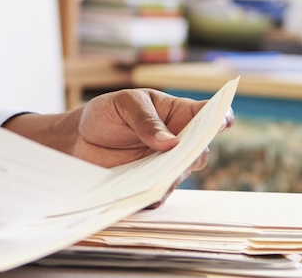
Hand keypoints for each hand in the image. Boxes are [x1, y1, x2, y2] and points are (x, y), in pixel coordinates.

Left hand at [3, 88, 233, 206]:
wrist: (79, 139)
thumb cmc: (107, 114)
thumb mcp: (123, 105)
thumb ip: (145, 120)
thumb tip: (170, 142)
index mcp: (178, 114)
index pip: (208, 116)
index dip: (220, 118)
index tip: (222, 121)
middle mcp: (179, 143)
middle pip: (199, 151)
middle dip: (193, 152)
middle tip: (180, 150)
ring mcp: (166, 167)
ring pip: (180, 175)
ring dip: (170, 175)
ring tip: (154, 172)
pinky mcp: (151, 187)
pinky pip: (158, 196)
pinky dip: (150, 193)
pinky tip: (136, 189)